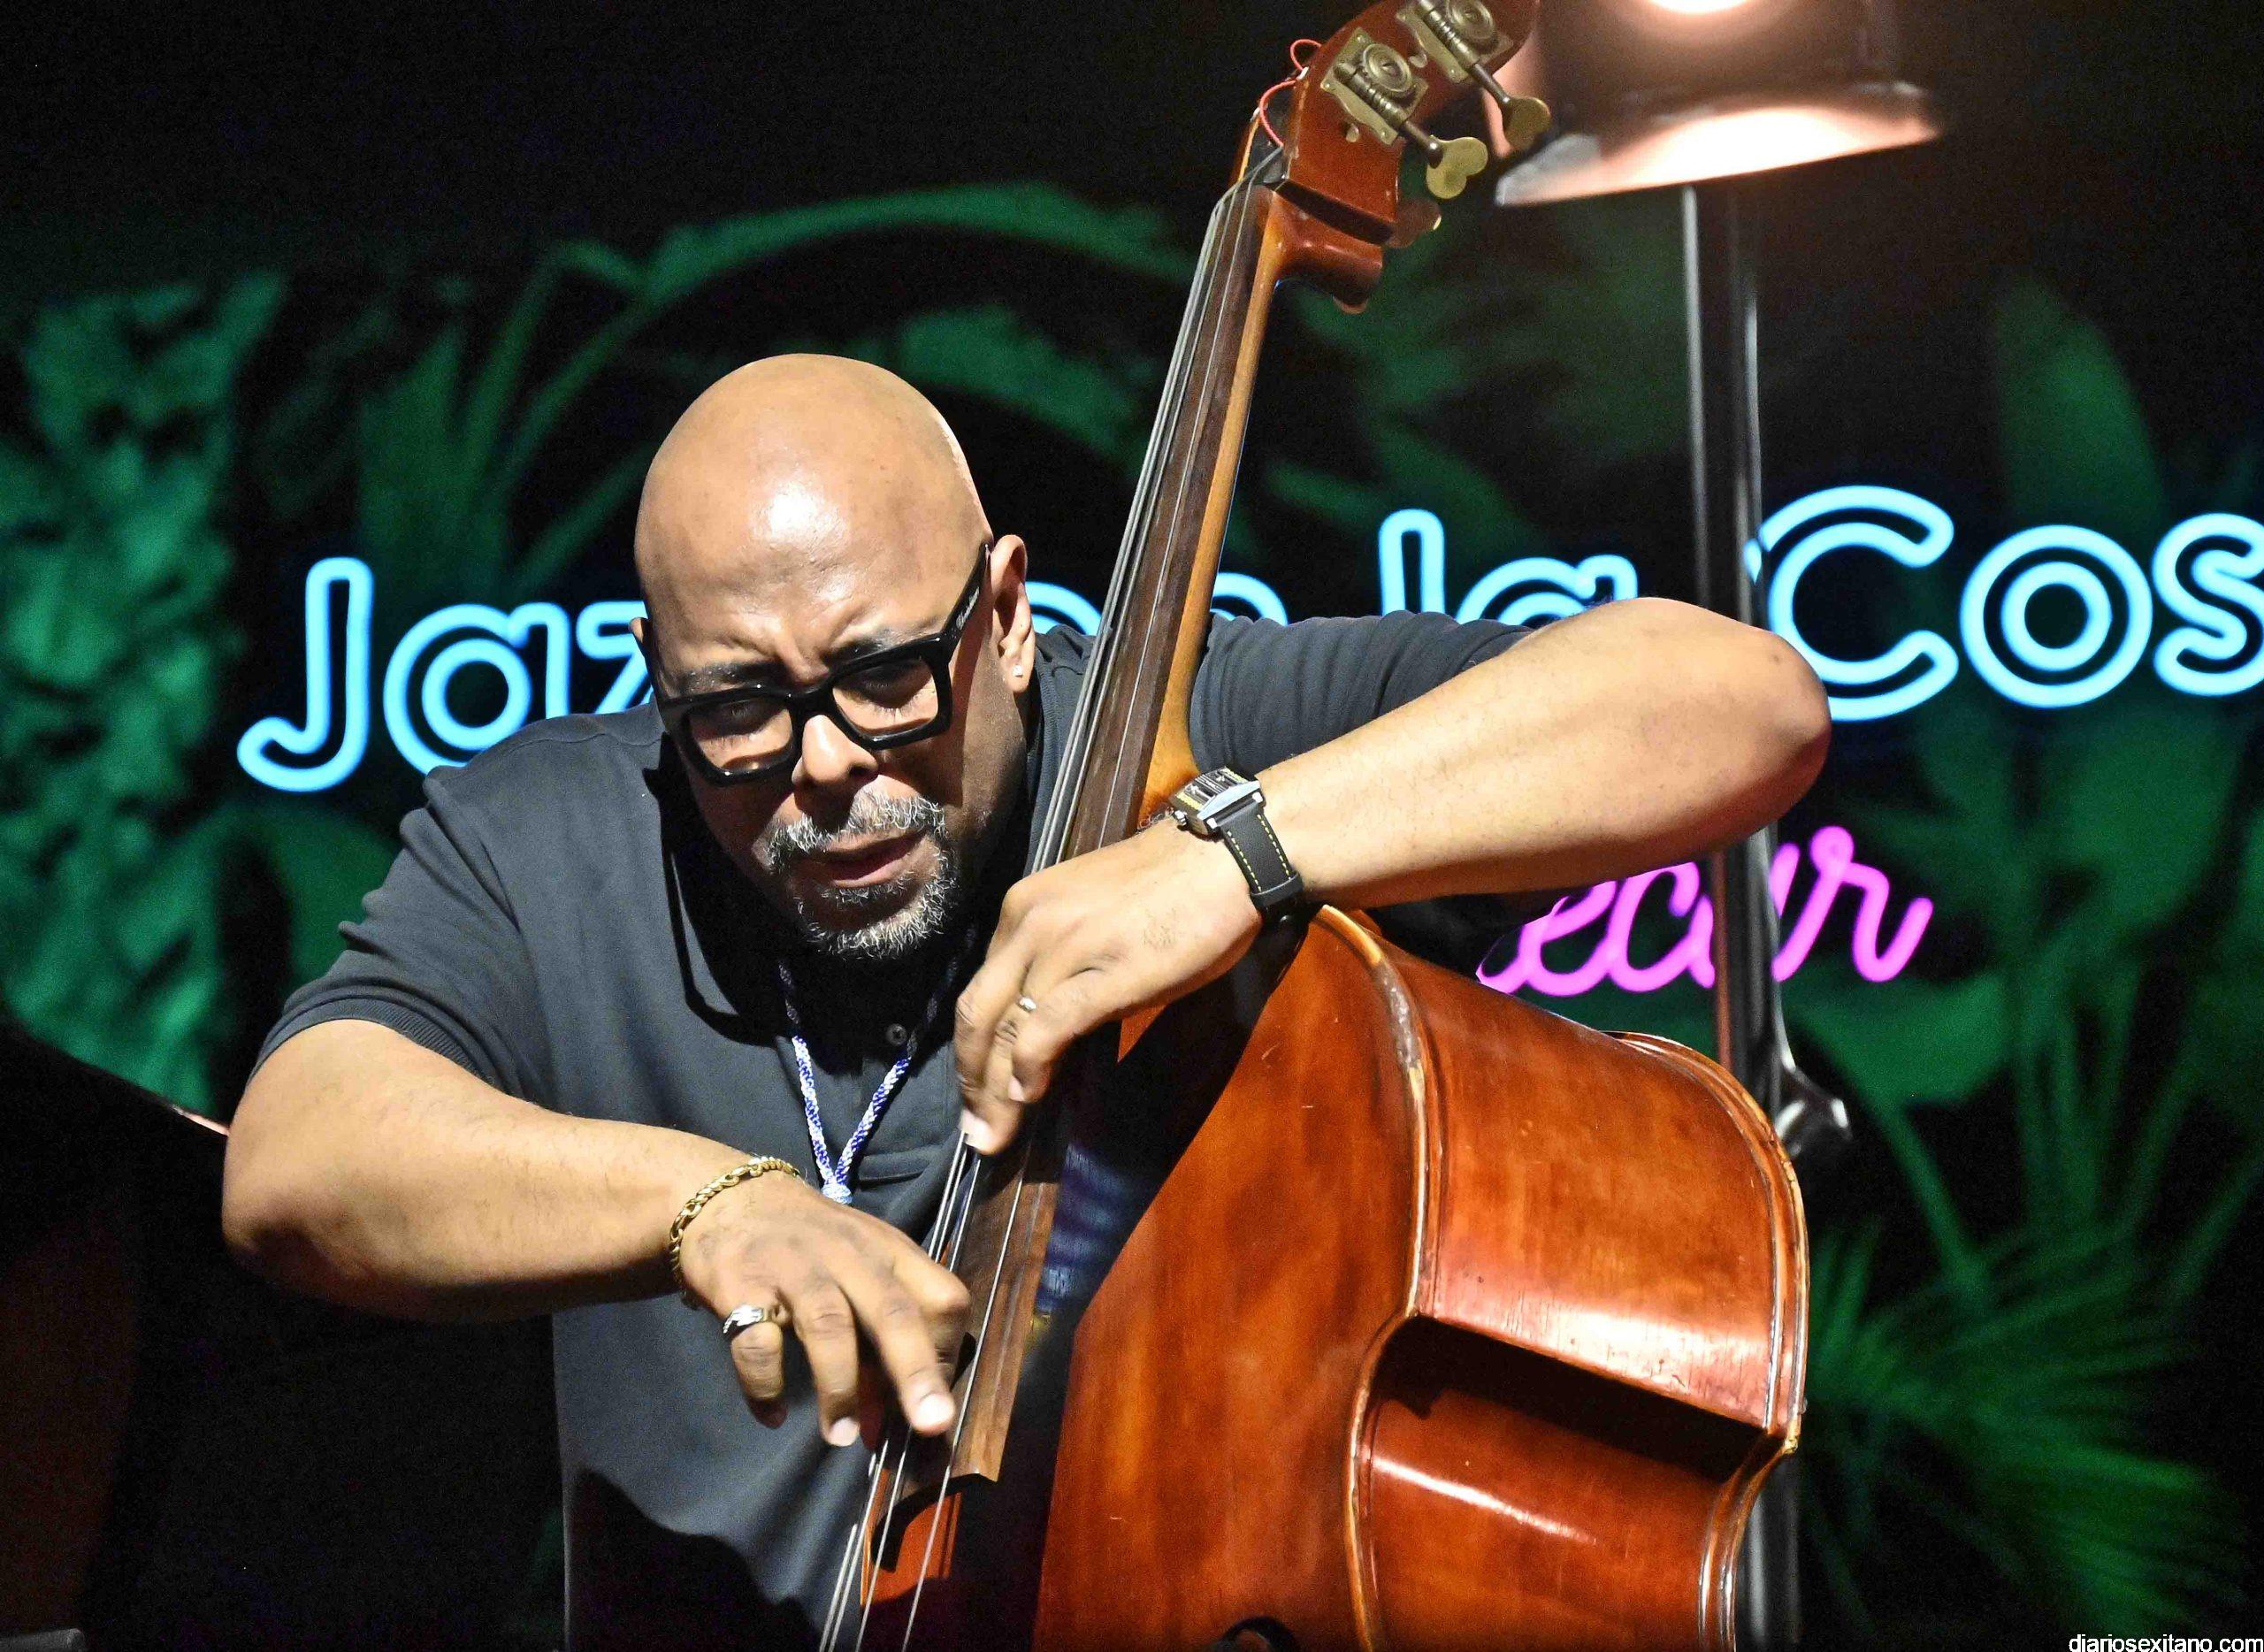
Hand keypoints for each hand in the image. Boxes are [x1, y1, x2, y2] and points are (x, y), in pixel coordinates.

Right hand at [676, 1171, 969, 1444]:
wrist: (729, 1198)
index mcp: (890, 1252)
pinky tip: (772, 1414)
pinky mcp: (740, 1284)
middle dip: (915, 1372)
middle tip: (928, 1426)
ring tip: (842, 1436)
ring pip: (829, 1326)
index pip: (942, 1298)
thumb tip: (886, 1423)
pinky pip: (757, 1343)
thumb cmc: (812, 1245)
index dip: (945, 1354)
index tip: (933, 1402)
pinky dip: (766, 1386)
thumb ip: (880, 1338)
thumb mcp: (860, 1270)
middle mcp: (849, 1255)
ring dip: (840, 1389)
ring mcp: (794, 1266)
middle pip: (893, 1312)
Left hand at [954, 821, 1259, 1153]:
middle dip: (970, 1080)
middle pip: (978, 1013)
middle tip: (974, 1130)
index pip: (981, 988)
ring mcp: (1065, 946)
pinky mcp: (1105, 971)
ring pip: (1008, 1026)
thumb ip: (1061, 961)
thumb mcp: (1094, 916)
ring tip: (995, 1135)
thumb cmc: (1171, 886)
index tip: (975, 1091)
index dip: (972, 1048)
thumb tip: (1044, 1023)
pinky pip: (1049, 1026)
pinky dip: (1031, 1067)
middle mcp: (1030, 922)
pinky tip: (1029, 1097)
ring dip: (995, 1091)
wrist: (1227, 854)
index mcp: (1024, 908)